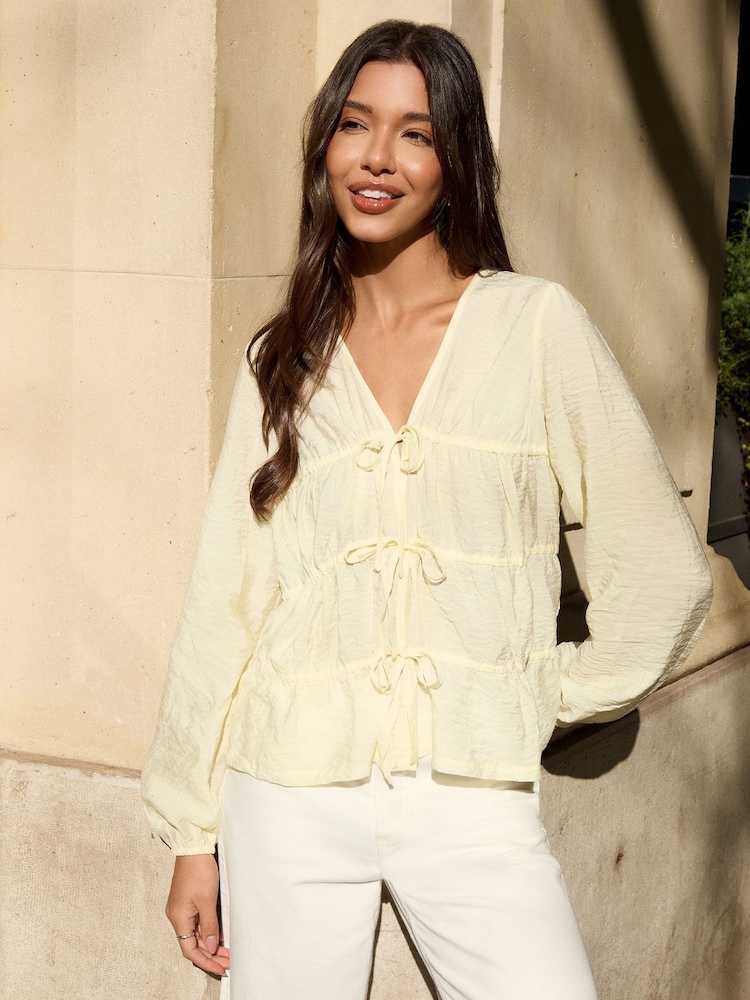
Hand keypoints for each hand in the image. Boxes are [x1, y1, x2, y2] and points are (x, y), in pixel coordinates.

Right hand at [165, 853, 229, 976]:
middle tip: (228, 961)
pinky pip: (197, 922)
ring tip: (227, 951)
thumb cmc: (198, 870)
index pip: (190, 950)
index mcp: (178, 918)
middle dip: (210, 954)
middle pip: (193, 943)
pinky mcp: (188, 901)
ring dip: (210, 943)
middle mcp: (177, 916)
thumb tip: (210, 946)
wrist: (193, 848)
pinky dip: (208, 931)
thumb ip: (209, 925)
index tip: (221, 968)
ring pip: (196, 933)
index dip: (206, 961)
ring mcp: (182, 908)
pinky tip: (219, 935)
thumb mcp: (207, 900)